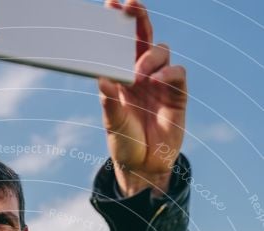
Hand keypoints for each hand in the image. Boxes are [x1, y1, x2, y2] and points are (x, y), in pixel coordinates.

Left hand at [99, 0, 186, 194]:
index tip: (111, 4)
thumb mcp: (112, 122)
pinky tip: (156, 82)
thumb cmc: (124, 142)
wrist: (143, 167)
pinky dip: (168, 73)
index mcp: (123, 75)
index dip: (119, 22)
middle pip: (144, 36)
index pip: (122, 43)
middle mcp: (143, 73)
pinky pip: (178, 73)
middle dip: (138, 18)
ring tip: (139, 75)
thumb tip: (100, 76)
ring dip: (149, 57)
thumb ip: (108, 99)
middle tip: (130, 5)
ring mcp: (161, 82)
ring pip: (161, 51)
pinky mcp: (177, 95)